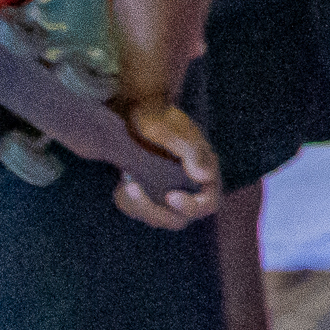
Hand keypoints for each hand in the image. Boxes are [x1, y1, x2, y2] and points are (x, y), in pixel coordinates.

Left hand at [111, 97, 220, 227]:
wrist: (138, 110)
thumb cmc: (159, 116)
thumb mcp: (174, 130)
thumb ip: (192, 152)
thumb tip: (206, 176)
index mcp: (204, 172)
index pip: (207, 204)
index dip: (191, 207)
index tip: (170, 196)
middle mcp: (190, 187)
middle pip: (178, 219)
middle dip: (154, 210)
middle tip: (132, 188)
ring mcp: (169, 192)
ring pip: (157, 218)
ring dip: (138, 208)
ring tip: (125, 183)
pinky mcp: (149, 193)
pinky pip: (140, 210)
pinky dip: (129, 203)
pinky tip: (122, 184)